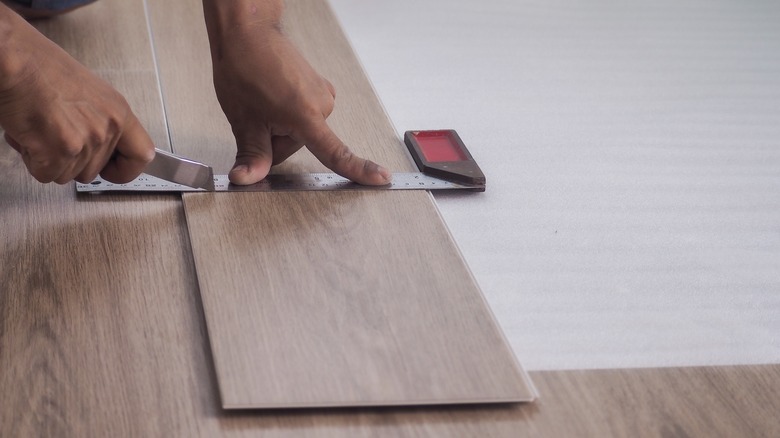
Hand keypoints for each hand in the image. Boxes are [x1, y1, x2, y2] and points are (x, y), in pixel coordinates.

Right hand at [0, 7, 153, 183]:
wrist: (14, 59)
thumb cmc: (40, 68)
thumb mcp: (89, 93)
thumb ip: (99, 122)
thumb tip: (96, 147)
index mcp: (118, 112)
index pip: (142, 155)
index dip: (125, 170)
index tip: (111, 171)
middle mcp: (107, 128)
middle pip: (93, 171)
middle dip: (70, 161)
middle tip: (54, 135)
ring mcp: (85, 141)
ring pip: (66, 175)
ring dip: (48, 159)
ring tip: (40, 128)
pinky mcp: (60, 151)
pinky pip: (46, 175)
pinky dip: (32, 161)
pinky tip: (29, 136)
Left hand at [207, 19, 390, 185]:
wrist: (248, 34)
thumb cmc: (246, 68)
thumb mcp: (244, 121)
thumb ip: (252, 155)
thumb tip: (247, 178)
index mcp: (306, 115)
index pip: (336, 153)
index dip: (359, 170)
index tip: (381, 178)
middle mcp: (322, 104)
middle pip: (302, 145)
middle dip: (277, 141)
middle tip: (257, 119)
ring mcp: (322, 93)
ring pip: (302, 130)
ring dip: (282, 126)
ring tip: (263, 104)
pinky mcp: (319, 87)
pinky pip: (305, 114)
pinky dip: (288, 113)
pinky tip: (273, 98)